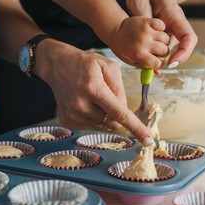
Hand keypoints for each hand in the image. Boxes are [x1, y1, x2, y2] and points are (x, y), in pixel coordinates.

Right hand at [34, 40, 152, 144]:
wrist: (57, 66)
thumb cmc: (84, 63)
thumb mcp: (107, 66)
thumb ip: (120, 88)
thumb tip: (124, 110)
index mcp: (93, 88)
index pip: (119, 113)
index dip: (136, 127)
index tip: (148, 140)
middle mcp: (80, 104)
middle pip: (113, 122)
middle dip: (119, 115)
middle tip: (110, 98)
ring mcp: (72, 114)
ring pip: (103, 126)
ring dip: (106, 116)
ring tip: (94, 98)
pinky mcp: (67, 121)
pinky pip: (92, 127)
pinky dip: (95, 118)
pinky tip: (87, 103)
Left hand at [108, 16, 169, 70]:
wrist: (114, 30)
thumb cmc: (123, 48)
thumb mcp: (131, 60)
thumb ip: (145, 66)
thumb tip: (159, 73)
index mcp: (138, 54)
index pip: (158, 63)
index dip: (159, 64)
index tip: (156, 61)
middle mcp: (142, 43)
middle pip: (164, 51)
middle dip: (163, 53)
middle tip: (157, 51)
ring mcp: (145, 31)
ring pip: (166, 38)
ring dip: (163, 41)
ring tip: (156, 41)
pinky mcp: (146, 21)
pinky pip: (162, 25)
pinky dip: (161, 28)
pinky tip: (155, 31)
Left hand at [125, 0, 197, 67]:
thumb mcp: (141, 0)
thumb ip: (144, 17)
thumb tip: (146, 34)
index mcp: (174, 16)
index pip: (188, 37)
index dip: (184, 52)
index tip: (171, 62)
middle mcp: (176, 25)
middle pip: (181, 48)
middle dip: (168, 59)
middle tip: (153, 67)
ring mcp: (171, 31)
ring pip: (168, 50)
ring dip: (158, 58)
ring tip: (143, 60)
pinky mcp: (164, 35)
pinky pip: (161, 49)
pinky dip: (153, 55)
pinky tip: (142, 56)